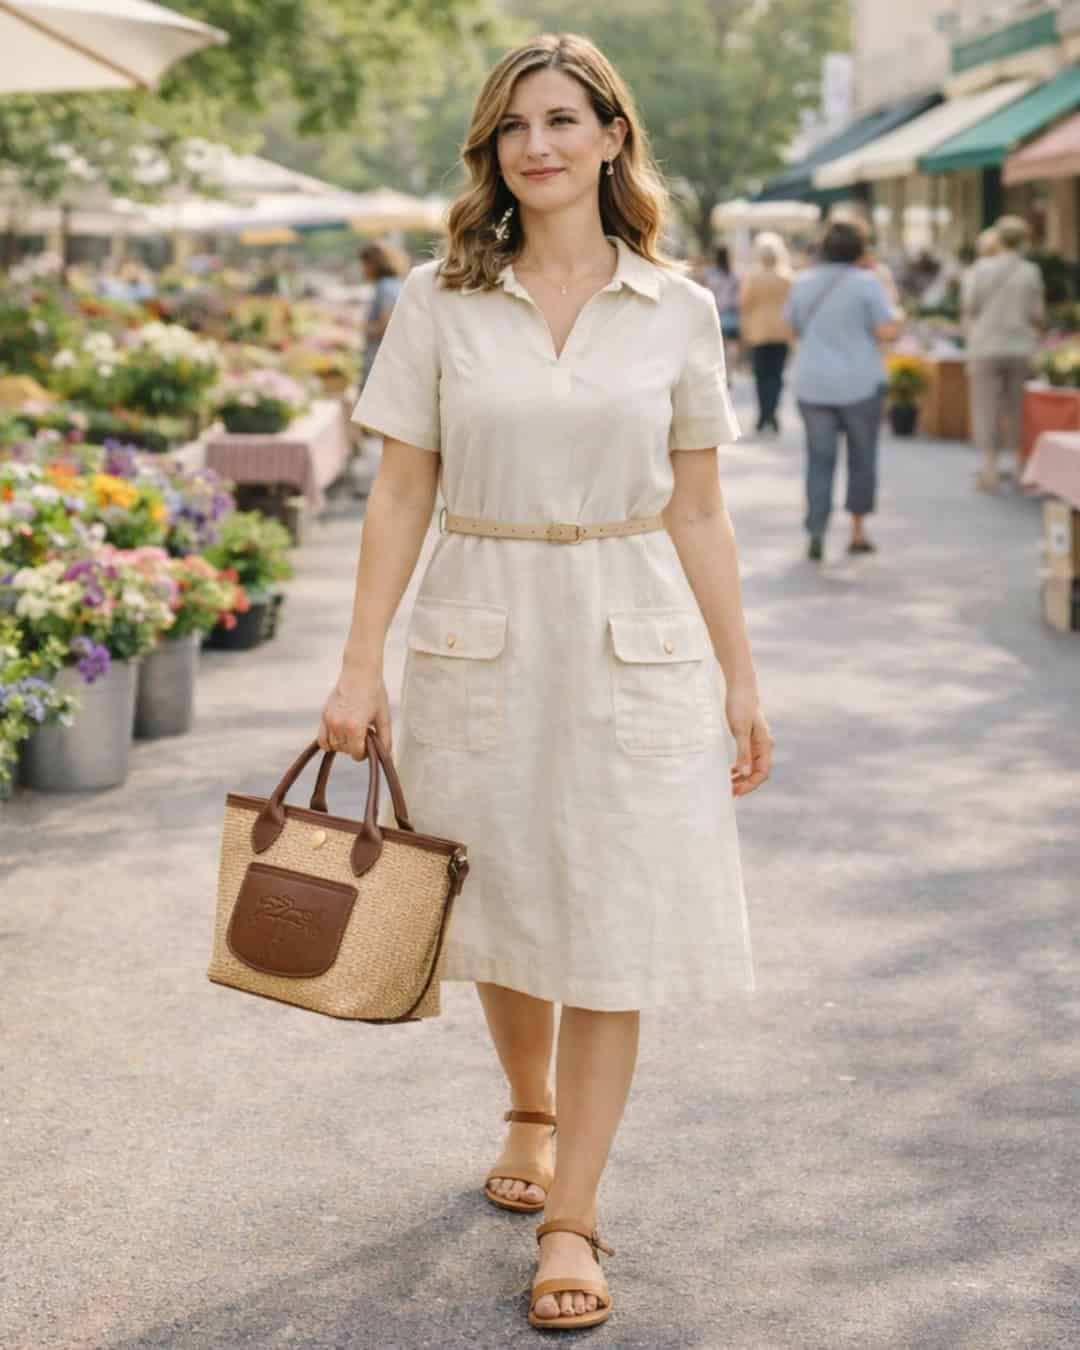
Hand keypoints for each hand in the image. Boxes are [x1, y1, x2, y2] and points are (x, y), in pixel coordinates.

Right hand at [318, 664, 390, 760]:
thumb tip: (386, 756)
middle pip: (346, 750)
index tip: (370, 741)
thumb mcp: (384, 717)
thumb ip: (385, 739)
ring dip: (344, 744)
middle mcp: (339, 725)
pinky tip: (340, 735)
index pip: (357, 754)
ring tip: (354, 731)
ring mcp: (329, 720)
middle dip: (356, 746)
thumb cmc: (374, 693)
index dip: (365, 752)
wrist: (359, 673)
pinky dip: (330, 742)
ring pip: (334, 746)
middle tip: (364, 733)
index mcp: (355, 727)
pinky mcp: (324, 715)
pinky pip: (322, 740)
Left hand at [726, 683, 772, 797]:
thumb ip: (742, 751)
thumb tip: (744, 772)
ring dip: (741, 777)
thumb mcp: (739, 730)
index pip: (762, 772)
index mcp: (765, 745)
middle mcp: (764, 746)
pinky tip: (729, 772)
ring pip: (752, 766)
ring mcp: (757, 743)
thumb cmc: (740, 706)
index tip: (736, 791)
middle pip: (757, 772)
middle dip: (745, 784)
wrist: (741, 687)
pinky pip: (746, 759)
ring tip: (727, 786)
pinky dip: (739, 767)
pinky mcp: (749, 739)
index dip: (750, 784)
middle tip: (729, 793)